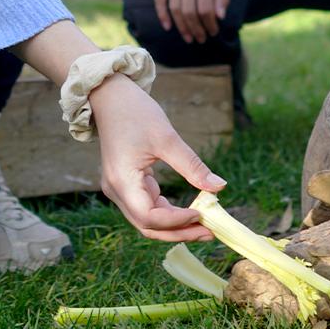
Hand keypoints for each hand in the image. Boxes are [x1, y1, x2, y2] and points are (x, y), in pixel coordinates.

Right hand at [89, 73, 226, 240]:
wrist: (110, 96)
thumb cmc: (135, 112)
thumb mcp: (167, 138)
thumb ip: (192, 166)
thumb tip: (220, 188)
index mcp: (123, 182)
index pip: (151, 217)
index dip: (178, 222)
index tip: (204, 214)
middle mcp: (117, 191)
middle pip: (148, 227)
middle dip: (179, 232)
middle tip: (210, 232)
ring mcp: (120, 189)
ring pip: (148, 221)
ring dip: (175, 226)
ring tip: (204, 225)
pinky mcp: (126, 184)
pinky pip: (148, 207)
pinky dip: (168, 213)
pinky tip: (190, 211)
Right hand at [153, 0, 229, 44]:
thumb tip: (219, 17)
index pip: (205, 9)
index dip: (209, 24)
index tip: (213, 32)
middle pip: (189, 11)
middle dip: (196, 29)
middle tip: (201, 39)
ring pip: (175, 8)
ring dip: (181, 26)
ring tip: (188, 37)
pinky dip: (162, 14)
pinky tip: (168, 26)